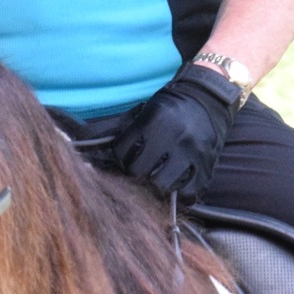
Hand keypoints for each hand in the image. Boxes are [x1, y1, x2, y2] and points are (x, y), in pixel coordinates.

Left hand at [109, 64, 241, 203]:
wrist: (208, 98)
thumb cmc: (170, 107)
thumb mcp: (144, 110)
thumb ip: (119, 127)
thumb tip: (86, 137)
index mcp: (154, 120)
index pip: (122, 151)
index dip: (121, 157)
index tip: (127, 157)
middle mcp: (174, 135)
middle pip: (139, 171)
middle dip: (136, 173)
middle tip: (141, 169)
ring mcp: (192, 151)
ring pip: (162, 185)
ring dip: (156, 185)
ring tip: (158, 178)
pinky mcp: (207, 164)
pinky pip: (189, 193)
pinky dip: (180, 195)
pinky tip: (177, 187)